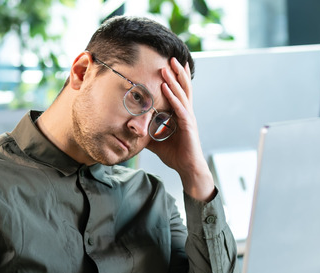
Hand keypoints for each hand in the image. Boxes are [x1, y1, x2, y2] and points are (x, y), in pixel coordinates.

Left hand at [146, 58, 215, 201]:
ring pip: (182, 94)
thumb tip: (131, 126)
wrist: (187, 168)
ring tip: (167, 67)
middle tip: (171, 57)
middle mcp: (187, 113)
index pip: (180, 92)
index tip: (171, 64)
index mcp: (180, 114)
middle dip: (177, 72)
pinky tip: (167, 88)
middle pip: (183, 88)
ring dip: (174, 80)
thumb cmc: (174, 154)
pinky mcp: (188, 126)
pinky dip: (173, 97)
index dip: (177, 78)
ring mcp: (188, 118)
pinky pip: (180, 108)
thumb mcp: (155, 139)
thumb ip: (146, 130)